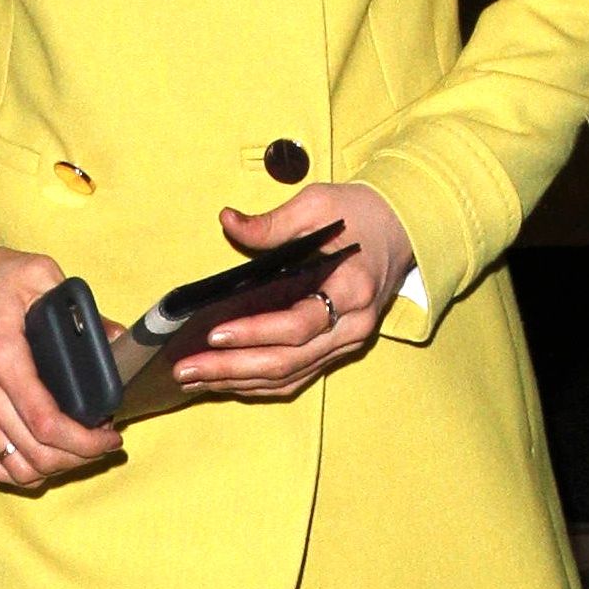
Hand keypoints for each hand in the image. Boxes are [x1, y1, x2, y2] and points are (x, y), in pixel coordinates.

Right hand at [0, 244, 125, 494]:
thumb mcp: (38, 275)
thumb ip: (80, 309)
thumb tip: (116, 339)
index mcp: (2, 357)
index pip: (46, 422)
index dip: (85, 440)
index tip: (111, 434)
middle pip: (36, 452)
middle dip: (80, 457)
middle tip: (105, 442)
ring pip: (17, 466)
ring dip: (55, 467)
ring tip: (80, 450)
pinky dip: (23, 471)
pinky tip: (47, 458)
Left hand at [175, 184, 415, 399]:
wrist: (403, 229)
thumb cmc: (360, 213)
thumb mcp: (318, 204)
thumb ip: (272, 222)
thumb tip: (228, 222)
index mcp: (353, 288)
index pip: (299, 323)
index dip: (255, 332)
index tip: (215, 332)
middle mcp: (353, 325)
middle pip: (287, 360)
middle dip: (232, 368)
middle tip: (186, 369)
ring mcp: (347, 343)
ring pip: (289, 376)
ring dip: (238, 382)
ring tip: (194, 379)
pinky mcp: (337, 349)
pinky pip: (296, 376)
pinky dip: (258, 384)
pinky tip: (224, 381)